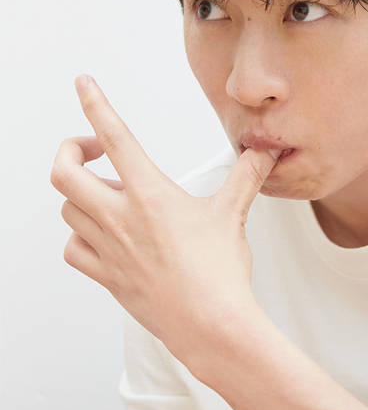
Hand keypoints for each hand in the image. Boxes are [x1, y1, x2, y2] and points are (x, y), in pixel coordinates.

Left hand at [50, 74, 279, 383]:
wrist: (210, 326)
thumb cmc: (220, 273)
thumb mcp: (233, 215)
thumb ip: (245, 178)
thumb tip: (263, 153)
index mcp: (151, 195)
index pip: (115, 137)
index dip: (95, 104)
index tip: (83, 83)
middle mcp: (120, 218)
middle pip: (63, 173)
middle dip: (70, 151)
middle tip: (93, 150)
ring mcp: (109, 249)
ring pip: (68, 209)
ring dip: (81, 194)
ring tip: (109, 194)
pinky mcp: (106, 277)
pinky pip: (73, 248)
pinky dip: (79, 235)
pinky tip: (101, 235)